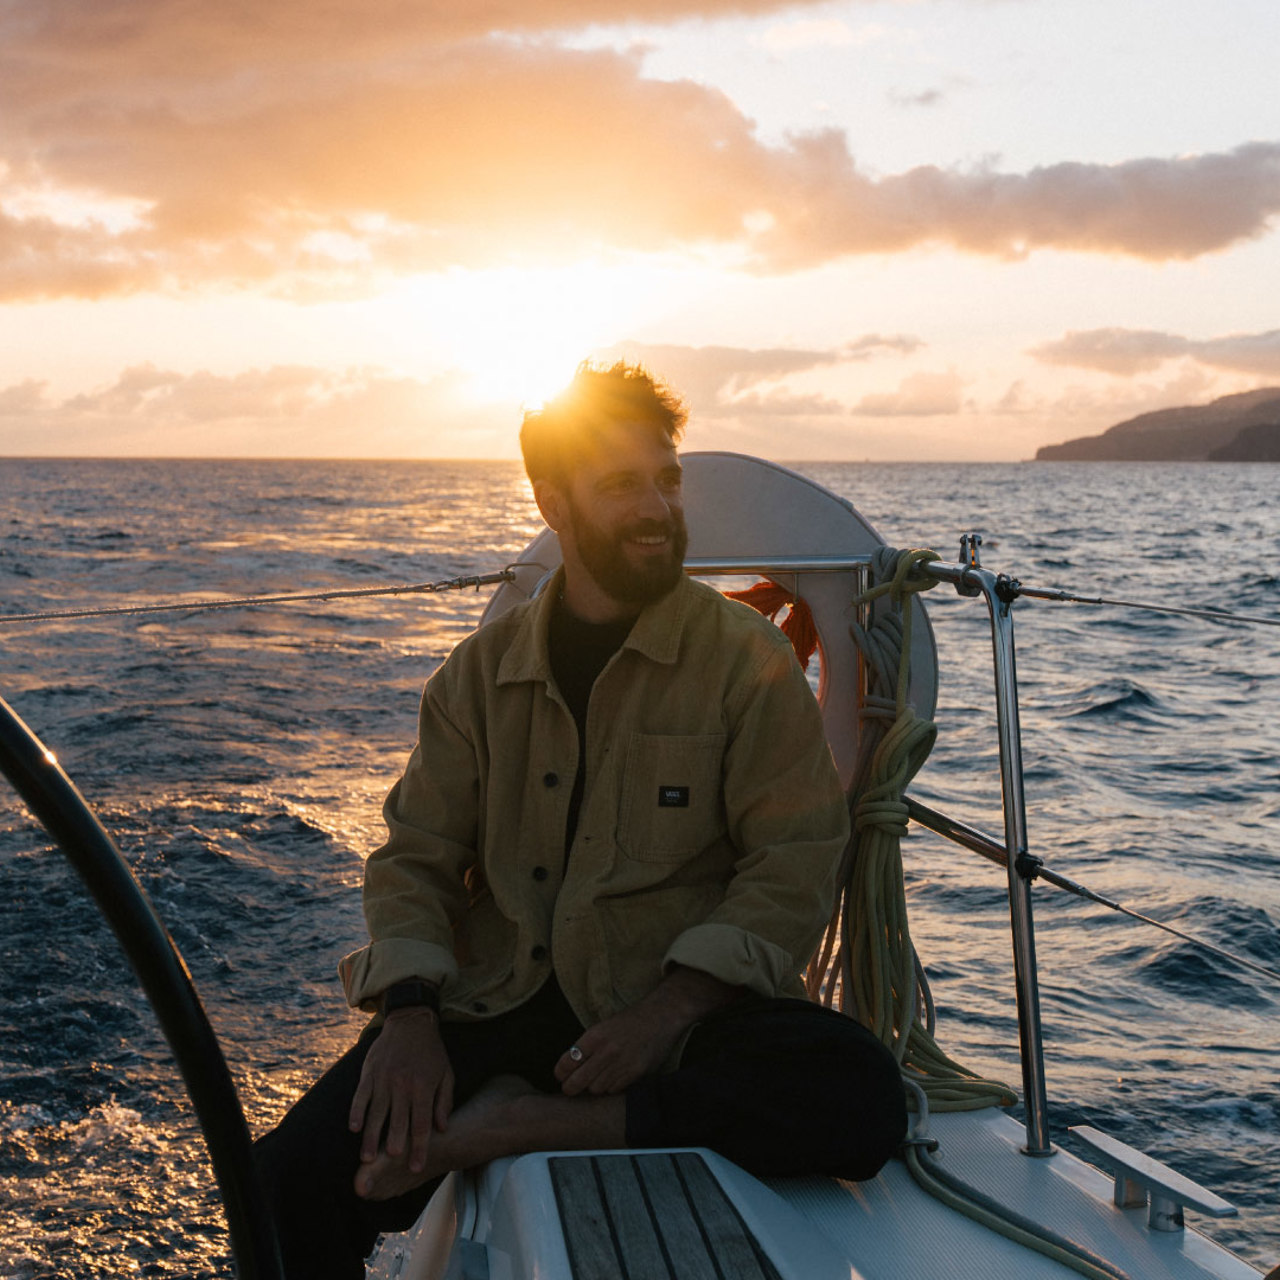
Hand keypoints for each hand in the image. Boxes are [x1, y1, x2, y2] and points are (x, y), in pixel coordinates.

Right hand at [348, 1008, 453, 1177]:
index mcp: (423, 1087)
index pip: (421, 1124)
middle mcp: (402, 1085)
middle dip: (393, 1145)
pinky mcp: (369, 1072)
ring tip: (367, 1158)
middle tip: (390, 1164)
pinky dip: (356, 1112)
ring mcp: (384, 1078)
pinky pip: (360, 1096)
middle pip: (397, 1122)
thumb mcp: (446, 1073)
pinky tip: (354, 1128)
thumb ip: (444, 1101)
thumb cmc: (431, 1051)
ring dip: (371, 1137)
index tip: (416, 1167)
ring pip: (376, 1113)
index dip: (418, 1148)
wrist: (411, 1021)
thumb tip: (441, 1128)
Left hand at [554, 967, 741, 1096]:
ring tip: (597, 1078)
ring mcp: (621, 1063)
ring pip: (596, 1089)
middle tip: (570, 1087)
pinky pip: (614, 1090)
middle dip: (570, 1088)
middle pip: (577, 1082)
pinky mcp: (636, 1073)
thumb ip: (587, 1046)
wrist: (660, 1017)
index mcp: (594, 1036)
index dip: (560, 1073)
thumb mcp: (603, 1026)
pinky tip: (614, 1077)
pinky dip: (611, 1087)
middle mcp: (606, 1051)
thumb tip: (568, 1068)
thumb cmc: (629, 1021)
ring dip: (593, 1086)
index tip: (561, 1075)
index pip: (566, 1063)